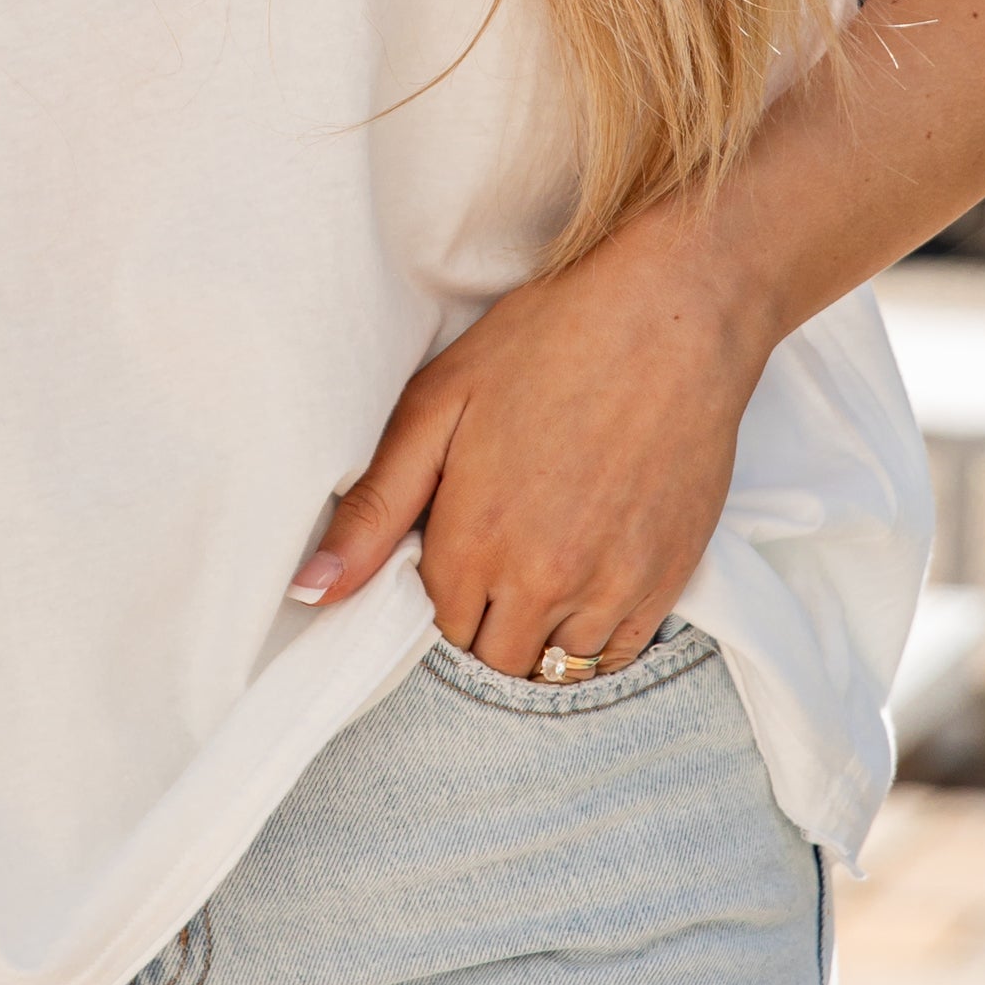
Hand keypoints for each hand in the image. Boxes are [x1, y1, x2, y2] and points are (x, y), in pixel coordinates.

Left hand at [287, 211, 768, 678]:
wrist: (674, 315)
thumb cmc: (548, 343)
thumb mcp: (437, 404)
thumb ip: (373, 509)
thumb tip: (311, 590)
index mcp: (473, 542)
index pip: (435, 630)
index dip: (437, 595)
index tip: (452, 551)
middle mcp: (541, 582)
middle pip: (492, 661)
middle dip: (482, 626)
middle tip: (492, 563)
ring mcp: (609, 588)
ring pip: (554, 669)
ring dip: (537, 637)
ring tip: (540, 566)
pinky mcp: (666, 581)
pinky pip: (617, 656)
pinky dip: (595, 638)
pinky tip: (587, 580)